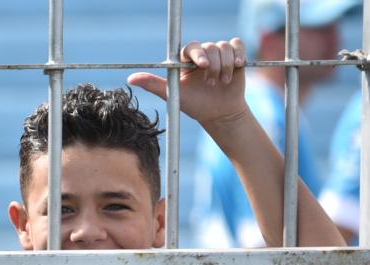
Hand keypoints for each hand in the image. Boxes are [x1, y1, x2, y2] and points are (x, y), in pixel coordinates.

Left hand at [128, 39, 248, 127]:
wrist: (219, 113)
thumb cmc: (195, 105)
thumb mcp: (173, 94)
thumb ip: (153, 84)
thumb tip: (130, 78)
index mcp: (186, 61)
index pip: (190, 48)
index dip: (197, 54)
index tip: (201, 66)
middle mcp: (202, 55)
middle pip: (209, 47)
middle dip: (212, 64)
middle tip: (211, 82)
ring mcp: (219, 54)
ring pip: (224, 47)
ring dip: (225, 65)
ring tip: (222, 82)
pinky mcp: (235, 56)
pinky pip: (237, 44)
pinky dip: (238, 53)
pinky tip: (238, 66)